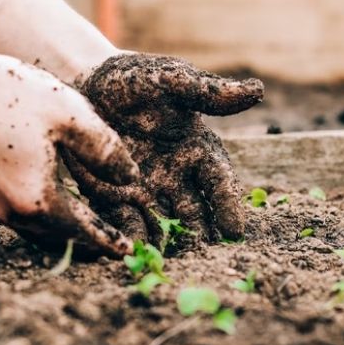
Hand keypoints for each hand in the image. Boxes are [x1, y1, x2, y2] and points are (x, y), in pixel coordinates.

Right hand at [0, 52, 138, 257]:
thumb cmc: (9, 94)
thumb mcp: (70, 115)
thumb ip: (106, 151)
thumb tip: (130, 179)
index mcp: (38, 200)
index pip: (84, 231)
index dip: (109, 240)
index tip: (129, 252)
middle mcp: (13, 213)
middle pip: (61, 238)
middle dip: (89, 242)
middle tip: (115, 243)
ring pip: (40, 231)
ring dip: (66, 232)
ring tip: (91, 227)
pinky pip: (23, 217)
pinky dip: (46, 218)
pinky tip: (58, 204)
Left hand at [64, 53, 262, 244]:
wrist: (85, 84)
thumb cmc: (134, 79)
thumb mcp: (170, 80)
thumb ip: (208, 92)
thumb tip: (257, 91)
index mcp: (197, 151)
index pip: (219, 183)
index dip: (228, 206)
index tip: (235, 231)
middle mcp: (177, 177)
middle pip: (195, 213)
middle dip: (201, 236)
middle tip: (205, 259)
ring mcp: (147, 191)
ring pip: (164, 225)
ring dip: (169, 245)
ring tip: (172, 265)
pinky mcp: (115, 199)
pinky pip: (127, 223)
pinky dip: (132, 239)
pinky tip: (133, 254)